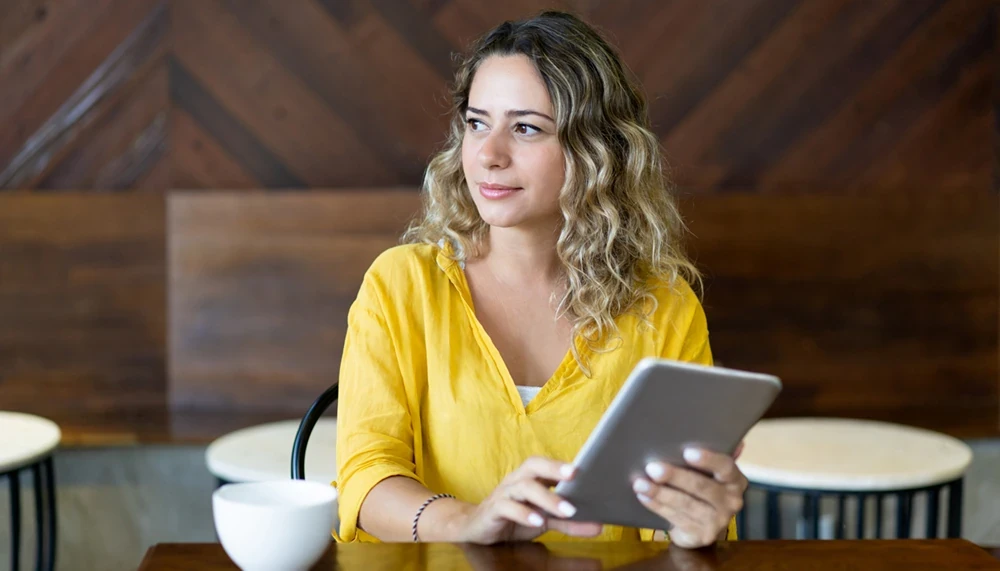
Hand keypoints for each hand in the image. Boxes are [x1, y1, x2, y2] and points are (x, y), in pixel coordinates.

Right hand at [452, 456, 602, 543]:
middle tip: (575, 476)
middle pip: (533, 466)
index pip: (546, 464)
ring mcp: (504, 493)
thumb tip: (599, 525)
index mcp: (530, 477)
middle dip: (554, 469)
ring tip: (567, 510)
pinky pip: (507, 507)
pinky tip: (539, 522)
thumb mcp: (545, 521)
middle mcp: (517, 480)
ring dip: (547, 498)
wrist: (477, 528)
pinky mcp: (493, 510)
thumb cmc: (514, 518)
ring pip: (524, 487)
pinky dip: (524, 513)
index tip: (583, 468)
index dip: (562, 464)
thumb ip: (570, 522)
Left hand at [632, 445, 747, 548]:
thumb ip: (714, 454)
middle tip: (652, 467)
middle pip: (701, 486)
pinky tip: (643, 496)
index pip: (726, 467)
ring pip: (685, 504)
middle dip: (675, 476)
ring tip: (640, 483)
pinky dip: (657, 506)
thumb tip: (735, 440)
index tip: (687, 452)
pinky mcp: (701, 536)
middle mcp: (731, 502)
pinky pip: (675, 518)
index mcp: (735, 480)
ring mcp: (717, 521)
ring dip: (660, 493)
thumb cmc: (701, 487)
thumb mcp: (709, 472)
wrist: (700, 525)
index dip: (708, 460)